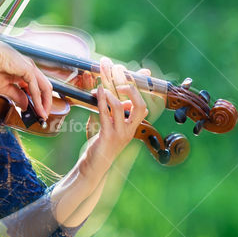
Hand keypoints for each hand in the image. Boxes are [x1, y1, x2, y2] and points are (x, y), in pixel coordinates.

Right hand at [0, 38, 52, 118]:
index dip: (37, 100)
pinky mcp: (28, 70)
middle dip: (44, 102)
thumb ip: (16, 96)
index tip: (36, 112)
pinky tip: (37, 109)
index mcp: (22, 71)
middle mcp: (29, 69)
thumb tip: (26, 106)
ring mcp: (30, 68)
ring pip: (44, 87)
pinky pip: (36, 88)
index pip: (34, 87)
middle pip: (43, 87)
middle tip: (42, 116)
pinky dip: (38, 100)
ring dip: (45, 103)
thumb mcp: (4, 87)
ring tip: (43, 115)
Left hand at [85, 57, 149, 172]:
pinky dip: (101, 101)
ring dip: (110, 92)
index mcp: (133, 125)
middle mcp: (130, 129)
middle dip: (129, 85)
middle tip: (117, 70)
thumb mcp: (110, 125)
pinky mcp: (108, 136)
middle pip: (139, 104)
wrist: (94, 166)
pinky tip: (97, 92)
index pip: (142, 103)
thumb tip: (112, 93)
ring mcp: (120, 133)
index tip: (134, 70)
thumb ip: (113, 111)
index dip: (140, 86)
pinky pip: (105, 115)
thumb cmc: (101, 144)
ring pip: (120, 107)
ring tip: (102, 84)